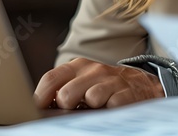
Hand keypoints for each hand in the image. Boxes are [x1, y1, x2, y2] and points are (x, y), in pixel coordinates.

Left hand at [33, 57, 164, 109]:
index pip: (51, 79)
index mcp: (78, 66)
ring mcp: (112, 81)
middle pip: (66, 94)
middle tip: (72, 111)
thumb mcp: (81, 81)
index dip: (40, 98)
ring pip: (91, 97)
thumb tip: (38, 106)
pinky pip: (113, 105)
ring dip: (90, 108)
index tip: (38, 110)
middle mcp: (94, 70)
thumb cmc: (102, 86)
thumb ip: (62, 88)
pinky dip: (109, 111)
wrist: (140, 84)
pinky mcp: (127, 93)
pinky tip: (110, 109)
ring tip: (94, 107)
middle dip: (65, 108)